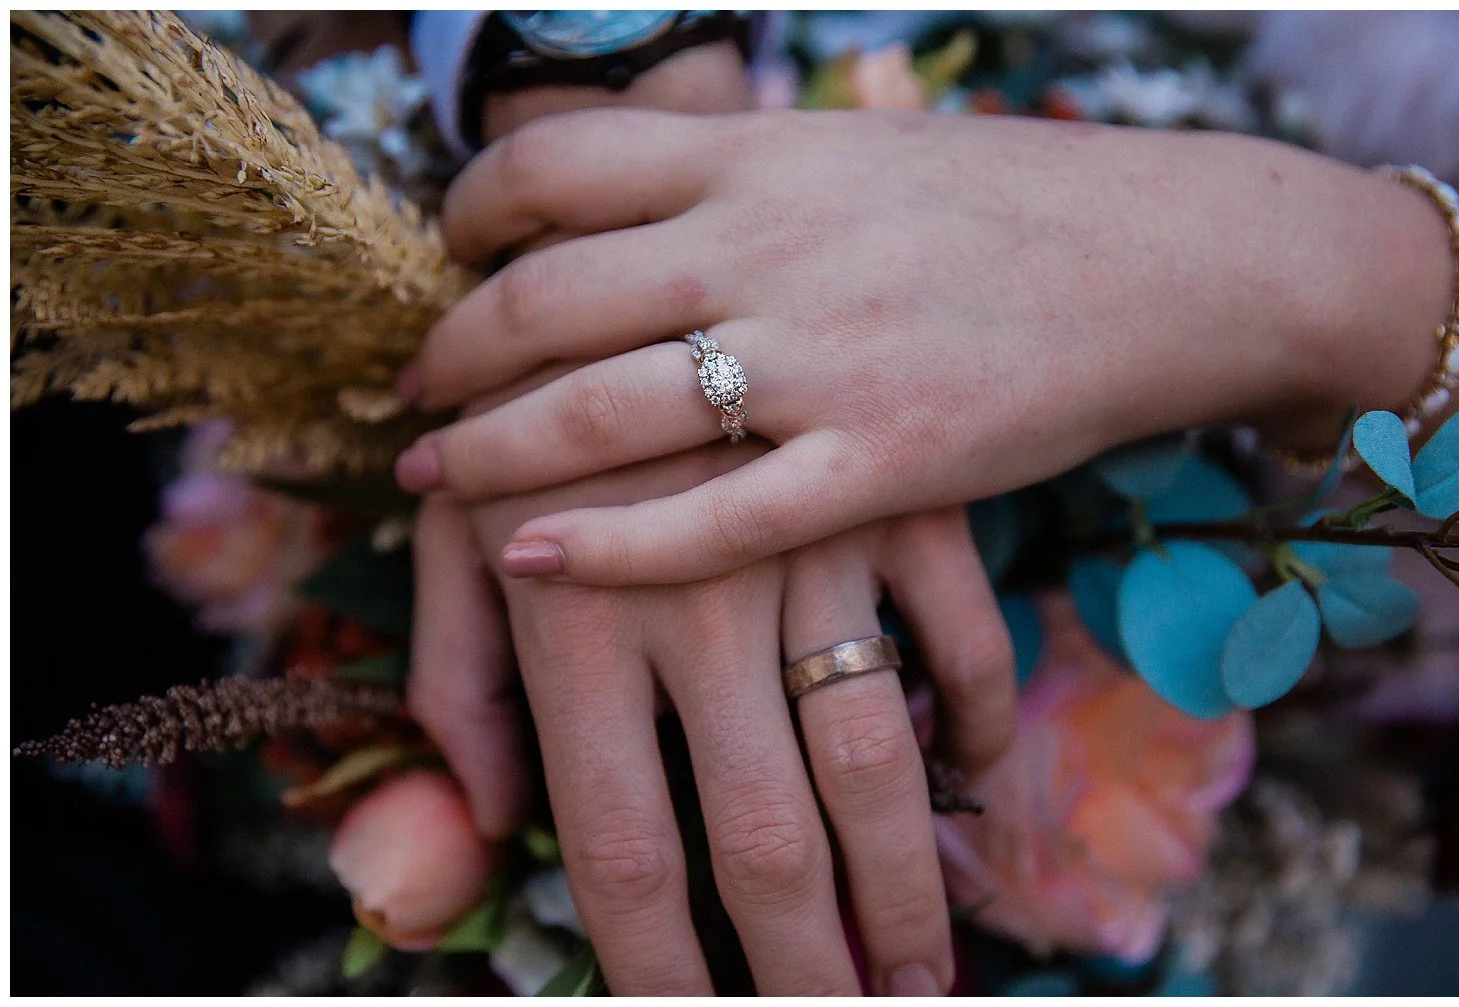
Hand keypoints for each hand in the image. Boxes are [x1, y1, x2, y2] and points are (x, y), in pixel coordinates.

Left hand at [395, 108, 1458, 584]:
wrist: (1172, 260)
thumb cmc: (1008, 204)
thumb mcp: (857, 152)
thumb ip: (734, 175)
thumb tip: (624, 192)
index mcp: (759, 158)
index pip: (552, 168)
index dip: (470, 218)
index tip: (451, 261)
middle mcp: (772, 249)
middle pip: (545, 298)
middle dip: (450, 353)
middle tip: (410, 395)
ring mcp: (825, 362)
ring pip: (604, 412)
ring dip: (490, 449)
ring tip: (432, 478)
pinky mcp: (885, 465)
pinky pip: (715, 521)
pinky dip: (605, 546)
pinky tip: (532, 560)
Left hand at [411, 441, 1016, 993]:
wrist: (672, 210)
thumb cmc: (540, 386)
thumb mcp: (459, 518)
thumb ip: (454, 670)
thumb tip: (483, 809)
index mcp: (574, 618)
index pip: (618, 847)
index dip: (657, 970)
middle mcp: (698, 601)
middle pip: (763, 840)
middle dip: (806, 969)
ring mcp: (810, 546)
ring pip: (877, 765)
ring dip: (908, 889)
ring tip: (928, 978)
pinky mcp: (896, 491)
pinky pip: (963, 641)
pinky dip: (978, 719)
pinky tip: (972, 778)